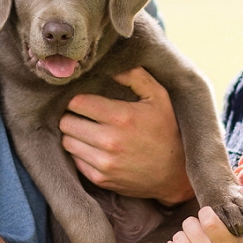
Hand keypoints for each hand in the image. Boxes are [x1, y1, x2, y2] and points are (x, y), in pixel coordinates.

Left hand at [60, 66, 192, 202]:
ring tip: (86, 130)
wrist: (175, 173)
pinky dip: (79, 152)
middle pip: (66, 122)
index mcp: (121, 117)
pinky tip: (92, 147)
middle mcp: (109, 141)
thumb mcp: (159, 97)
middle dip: (71, 115)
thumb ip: (135, 76)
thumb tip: (111, 64)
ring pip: (67, 142)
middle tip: (82, 115)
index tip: (83, 99)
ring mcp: (104, 162)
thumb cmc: (166, 130)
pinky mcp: (100, 178)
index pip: (77, 103)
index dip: (76, 98)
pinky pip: (74, 160)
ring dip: (73, 134)